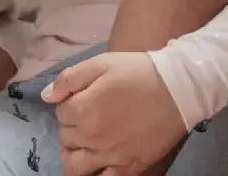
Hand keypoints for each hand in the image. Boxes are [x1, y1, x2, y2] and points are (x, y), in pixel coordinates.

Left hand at [43, 49, 188, 175]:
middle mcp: (91, 138)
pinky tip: (98, 164)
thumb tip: (47, 96)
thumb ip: (70, 79)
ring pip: (75, 166)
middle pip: (66, 138)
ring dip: (74, 154)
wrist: (179, 88)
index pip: (60, 113)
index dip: (69, 103)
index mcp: (82, 111)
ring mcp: (109, 157)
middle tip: (90, 114)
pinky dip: (95, 174)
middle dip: (72, 126)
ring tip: (87, 143)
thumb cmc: (140, 71)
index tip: (84, 96)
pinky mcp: (128, 168)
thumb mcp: (103, 62)